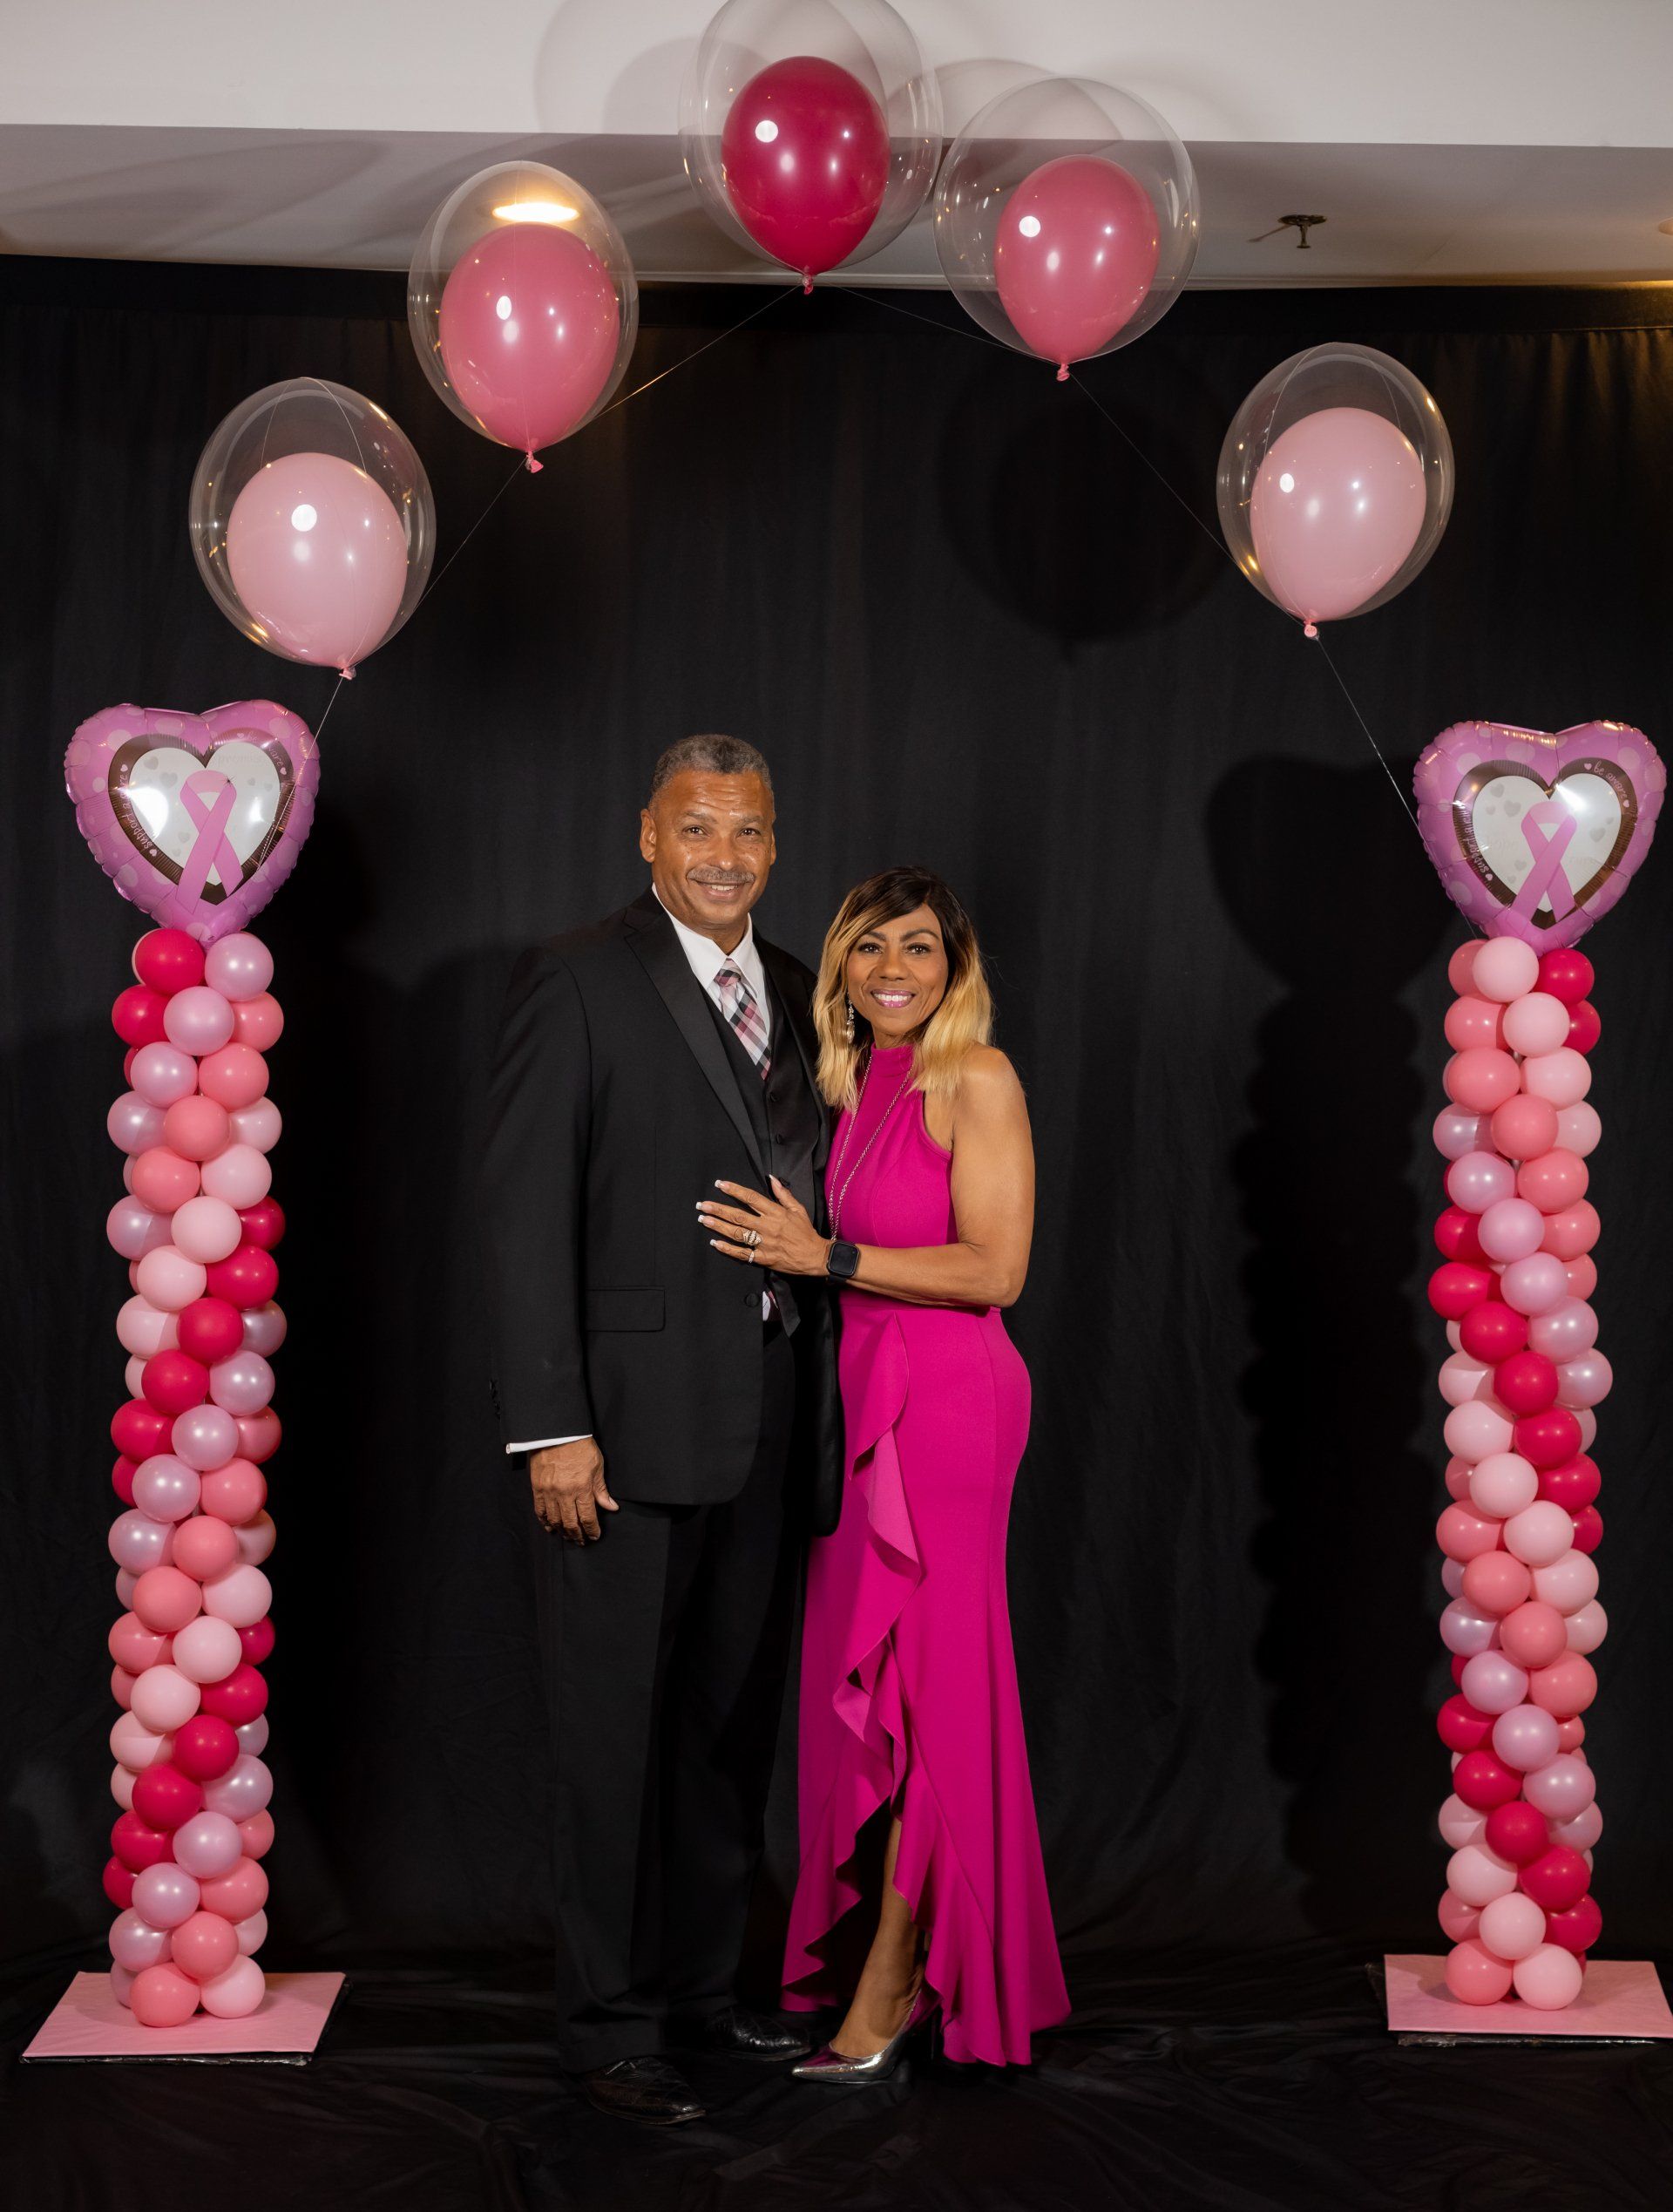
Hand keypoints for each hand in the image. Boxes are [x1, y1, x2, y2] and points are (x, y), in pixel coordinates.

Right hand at [529, 1437, 616, 1542]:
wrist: (557, 1432)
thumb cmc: (580, 1447)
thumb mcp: (597, 1466)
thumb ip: (602, 1490)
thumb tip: (611, 1507)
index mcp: (582, 1488)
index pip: (588, 1518)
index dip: (592, 1530)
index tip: (595, 1536)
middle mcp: (564, 1493)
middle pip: (571, 1523)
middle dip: (578, 1536)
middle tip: (581, 1541)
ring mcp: (549, 1492)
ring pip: (555, 1520)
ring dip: (562, 1531)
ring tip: (568, 1536)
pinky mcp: (537, 1488)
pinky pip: (540, 1511)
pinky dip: (545, 1522)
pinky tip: (551, 1527)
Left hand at [698, 1176, 832, 1276]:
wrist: (814, 1256)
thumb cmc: (805, 1232)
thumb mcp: (798, 1209)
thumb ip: (783, 1194)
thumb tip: (771, 1178)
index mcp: (775, 1213)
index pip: (751, 1198)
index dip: (734, 1190)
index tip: (720, 1185)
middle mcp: (767, 1226)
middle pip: (738, 1216)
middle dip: (719, 1209)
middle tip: (703, 1205)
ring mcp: (763, 1243)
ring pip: (736, 1233)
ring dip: (718, 1226)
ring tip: (704, 1220)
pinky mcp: (763, 1258)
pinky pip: (742, 1253)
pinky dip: (727, 1248)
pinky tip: (715, 1243)